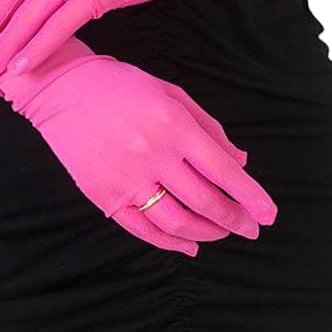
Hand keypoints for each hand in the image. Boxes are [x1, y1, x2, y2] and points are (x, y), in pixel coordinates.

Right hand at [0, 45, 277, 257]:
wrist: (62, 90)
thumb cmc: (123, 86)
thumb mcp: (172, 94)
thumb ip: (209, 128)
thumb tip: (241, 163)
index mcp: (174, 125)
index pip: (224, 171)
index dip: (251, 197)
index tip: (269, 215)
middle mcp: (153, 154)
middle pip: (205, 201)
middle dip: (235, 221)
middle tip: (251, 229)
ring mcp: (126, 179)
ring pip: (177, 221)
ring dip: (206, 233)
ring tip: (220, 233)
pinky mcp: (104, 196)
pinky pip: (143, 229)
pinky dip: (170, 243)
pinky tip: (188, 245)